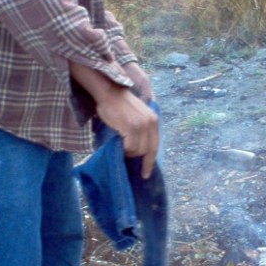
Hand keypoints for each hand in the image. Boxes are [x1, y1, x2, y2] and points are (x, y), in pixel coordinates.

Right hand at [69, 61, 159, 177]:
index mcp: (154, 120)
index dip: (150, 161)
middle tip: (129, 160)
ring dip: (128, 151)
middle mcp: (151, 123)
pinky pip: (130, 147)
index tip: (146, 173)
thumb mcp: (136, 117)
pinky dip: (124, 149)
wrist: (109, 92)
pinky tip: (118, 141)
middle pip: (147, 151)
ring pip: (138, 151)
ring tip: (120, 143)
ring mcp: (142, 125)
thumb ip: (140, 130)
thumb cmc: (117, 105)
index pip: (155, 146)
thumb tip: (138, 151)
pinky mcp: (133, 127)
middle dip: (138, 158)